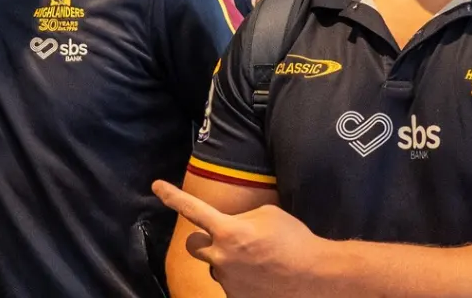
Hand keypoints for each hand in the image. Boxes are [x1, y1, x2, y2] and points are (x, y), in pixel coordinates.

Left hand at [154, 180, 324, 297]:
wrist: (315, 277)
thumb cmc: (294, 241)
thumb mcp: (267, 215)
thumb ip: (241, 218)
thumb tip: (234, 227)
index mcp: (227, 230)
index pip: (191, 208)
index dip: (171, 196)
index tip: (156, 187)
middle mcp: (221, 256)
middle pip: (193, 246)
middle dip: (203, 241)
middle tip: (223, 241)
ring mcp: (227, 281)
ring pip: (216, 267)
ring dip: (229, 263)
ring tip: (258, 263)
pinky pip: (232, 285)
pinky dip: (244, 281)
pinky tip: (263, 278)